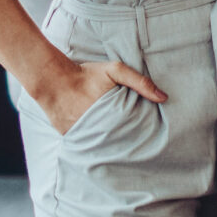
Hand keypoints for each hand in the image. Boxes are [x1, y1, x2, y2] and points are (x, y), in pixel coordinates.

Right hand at [33, 59, 165, 136]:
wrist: (53, 80)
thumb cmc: (87, 74)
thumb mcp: (115, 70)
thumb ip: (140, 82)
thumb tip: (164, 98)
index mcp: (111, 115)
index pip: (132, 131)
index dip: (140, 133)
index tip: (148, 136)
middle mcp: (97, 128)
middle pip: (119, 141)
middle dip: (127, 141)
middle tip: (136, 143)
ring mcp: (82, 135)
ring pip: (102, 146)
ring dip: (110, 145)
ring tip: (119, 144)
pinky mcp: (70, 137)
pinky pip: (85, 145)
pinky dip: (92, 144)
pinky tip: (100, 142)